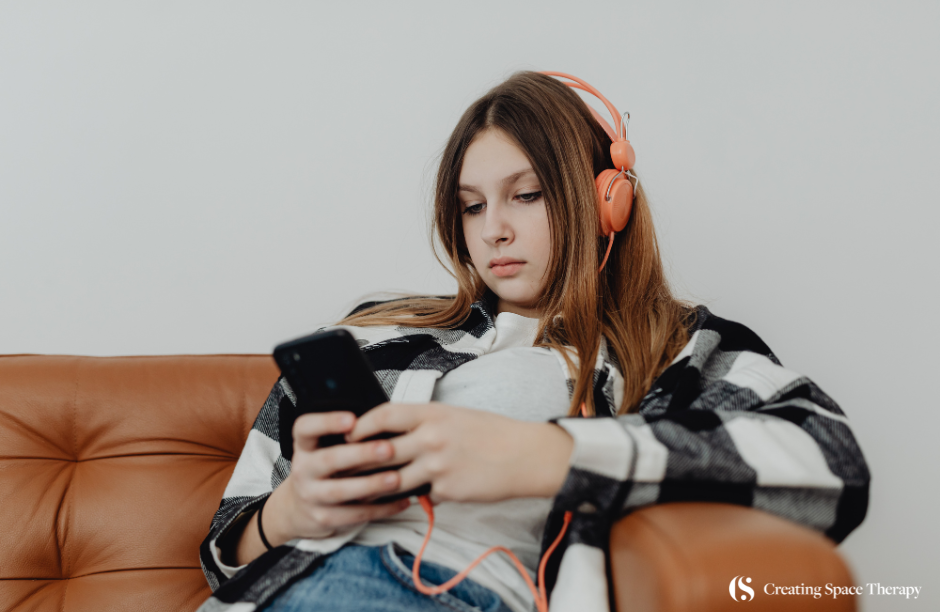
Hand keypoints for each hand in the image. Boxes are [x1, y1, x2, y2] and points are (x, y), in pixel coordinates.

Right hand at [264, 411, 411, 543]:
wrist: (298, 509)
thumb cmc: (324, 470)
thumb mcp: (324, 449)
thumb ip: (348, 438)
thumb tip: (388, 424)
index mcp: (304, 446)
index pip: (305, 428)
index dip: (326, 422)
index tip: (352, 420)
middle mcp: (303, 469)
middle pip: (328, 460)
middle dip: (360, 454)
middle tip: (388, 448)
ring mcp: (310, 495)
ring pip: (340, 491)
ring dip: (370, 484)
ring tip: (396, 478)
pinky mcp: (323, 518)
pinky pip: (354, 514)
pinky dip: (380, 508)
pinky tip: (401, 500)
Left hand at [347, 403, 573, 503]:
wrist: (525, 455)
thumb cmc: (492, 433)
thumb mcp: (455, 416)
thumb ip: (424, 422)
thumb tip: (393, 431)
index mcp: (432, 414)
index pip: (384, 415)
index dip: (361, 425)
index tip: (349, 433)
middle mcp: (431, 438)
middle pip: (380, 451)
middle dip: (359, 462)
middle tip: (344, 467)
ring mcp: (437, 466)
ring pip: (394, 480)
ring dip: (380, 487)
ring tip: (365, 490)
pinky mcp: (446, 490)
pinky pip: (421, 496)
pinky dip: (417, 496)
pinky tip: (415, 496)